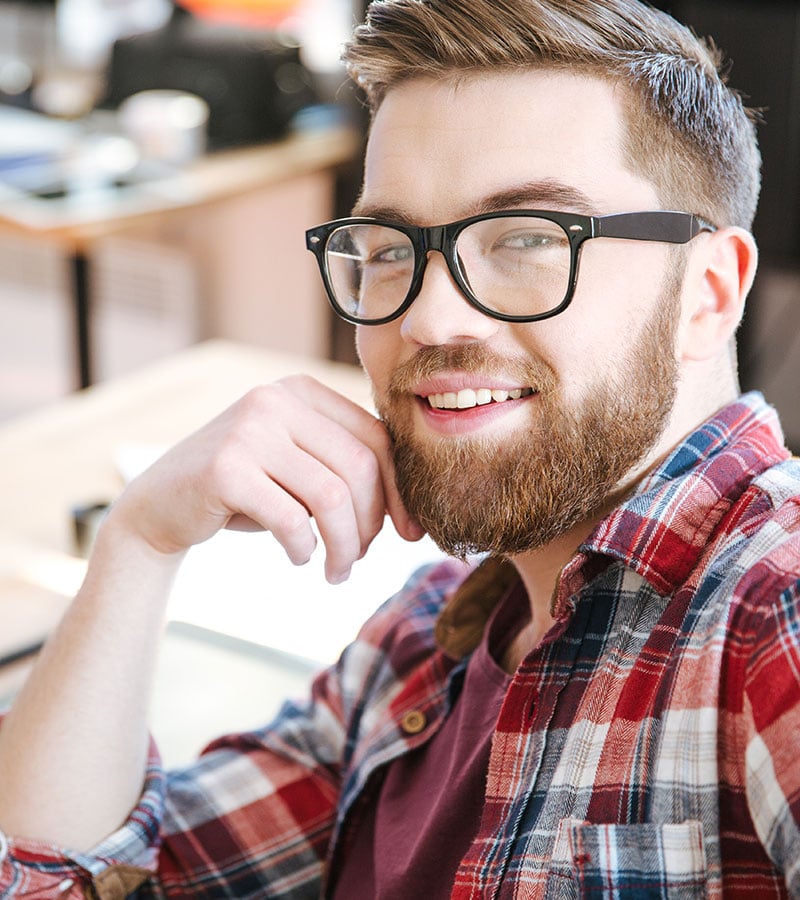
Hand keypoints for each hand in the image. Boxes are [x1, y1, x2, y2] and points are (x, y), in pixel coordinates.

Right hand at [107, 376, 422, 582]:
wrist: (161, 504)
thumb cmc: (245, 491)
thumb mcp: (298, 468)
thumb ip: (345, 469)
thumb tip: (412, 515)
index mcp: (302, 391)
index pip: (377, 438)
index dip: (400, 490)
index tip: (408, 533)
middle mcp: (277, 399)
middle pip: (359, 468)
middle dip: (370, 525)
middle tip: (359, 558)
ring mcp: (249, 429)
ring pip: (331, 496)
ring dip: (344, 545)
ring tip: (337, 570)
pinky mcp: (225, 468)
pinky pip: (292, 519)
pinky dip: (305, 548)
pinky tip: (300, 557)